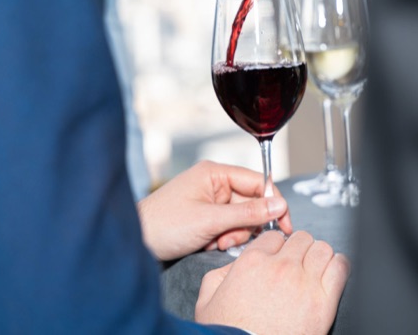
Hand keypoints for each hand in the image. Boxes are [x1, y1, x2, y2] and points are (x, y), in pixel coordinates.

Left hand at [137, 160, 292, 259]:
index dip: (273, 203)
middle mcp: (214, 183)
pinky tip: (207, 244)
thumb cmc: (163, 225)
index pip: (258, 182)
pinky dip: (222, 238)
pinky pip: (227, 227)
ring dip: (233, 234)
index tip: (284, 224)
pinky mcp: (205, 216)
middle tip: (230, 239)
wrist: (134, 242)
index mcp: (215, 173)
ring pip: (240, 218)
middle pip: (251, 203)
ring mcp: (209, 200)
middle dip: (244, 225)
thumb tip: (280, 206)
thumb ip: (248, 214)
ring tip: (214, 242)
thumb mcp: (211, 220)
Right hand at [195, 230, 350, 334]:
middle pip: (301, 239)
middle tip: (297, 265)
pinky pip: (341, 268)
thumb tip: (236, 264)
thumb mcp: (208, 300)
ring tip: (315, 270)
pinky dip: (339, 266)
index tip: (279, 257)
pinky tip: (332, 274)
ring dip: (319, 257)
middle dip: (299, 250)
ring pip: (323, 248)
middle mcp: (281, 267)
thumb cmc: (228, 333)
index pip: (275, 236)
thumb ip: (221, 273)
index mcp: (253, 262)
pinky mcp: (323, 302)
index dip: (276, 247)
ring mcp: (304, 283)